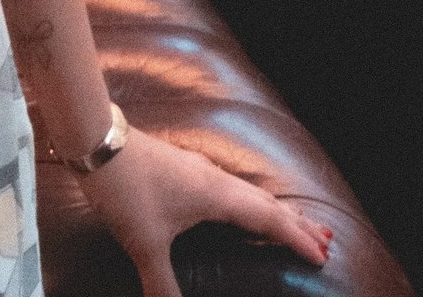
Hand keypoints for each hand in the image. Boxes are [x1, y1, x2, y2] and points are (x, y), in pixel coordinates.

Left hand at [72, 124, 334, 296]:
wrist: (96, 140)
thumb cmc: (126, 188)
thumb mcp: (145, 244)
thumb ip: (162, 284)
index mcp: (216, 196)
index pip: (267, 219)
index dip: (296, 238)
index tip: (323, 255)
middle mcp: (214, 179)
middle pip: (265, 203)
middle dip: (295, 224)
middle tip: (325, 241)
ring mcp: (198, 169)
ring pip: (248, 191)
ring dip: (273, 209)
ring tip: (293, 224)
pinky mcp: (182, 166)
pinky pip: (230, 186)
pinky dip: (248, 199)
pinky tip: (238, 204)